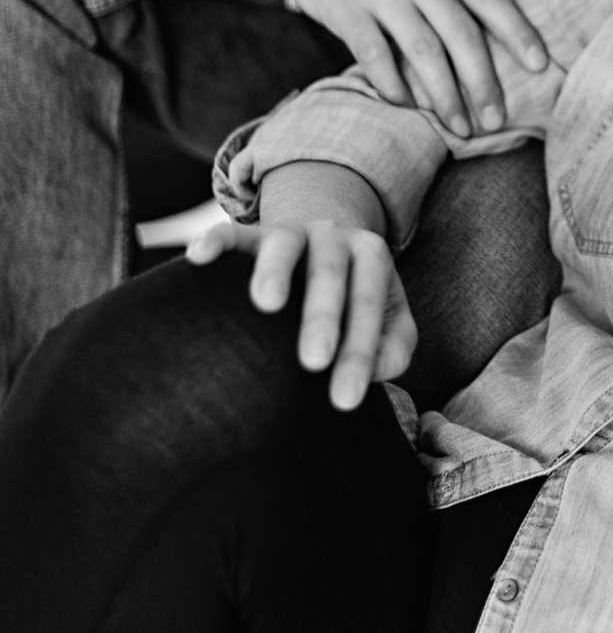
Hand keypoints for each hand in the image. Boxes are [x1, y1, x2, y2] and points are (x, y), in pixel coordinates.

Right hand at [188, 216, 415, 410]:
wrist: (321, 251)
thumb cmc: (354, 304)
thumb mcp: (387, 324)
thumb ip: (392, 350)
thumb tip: (373, 372)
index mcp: (371, 257)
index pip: (369, 305)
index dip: (360, 353)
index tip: (346, 400)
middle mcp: (333, 238)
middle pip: (330, 273)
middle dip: (323, 317)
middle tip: (315, 360)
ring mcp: (292, 232)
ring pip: (284, 244)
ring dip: (276, 271)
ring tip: (267, 303)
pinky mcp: (251, 235)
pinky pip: (233, 235)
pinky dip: (217, 242)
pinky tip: (199, 257)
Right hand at [251, 0, 545, 134]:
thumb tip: (486, 36)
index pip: (492, 0)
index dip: (519, 34)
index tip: (541, 67)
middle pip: (462, 35)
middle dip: (484, 82)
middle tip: (496, 121)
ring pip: (424, 50)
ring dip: (445, 95)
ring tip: (458, 127)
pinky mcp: (344, 7)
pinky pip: (373, 53)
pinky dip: (392, 84)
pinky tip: (404, 105)